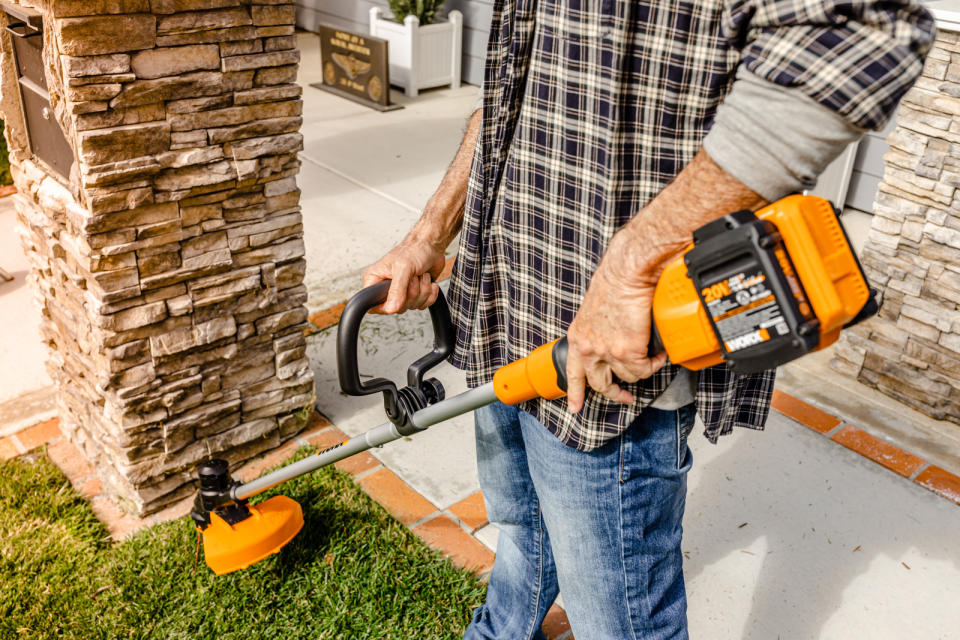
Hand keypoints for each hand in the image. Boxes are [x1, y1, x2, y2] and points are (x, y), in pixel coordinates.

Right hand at [362, 228, 446, 313]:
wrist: (431, 246)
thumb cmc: (414, 250)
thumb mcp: (403, 268)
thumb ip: (397, 289)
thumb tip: (391, 308)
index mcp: (376, 279)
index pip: (374, 305)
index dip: (387, 306)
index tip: (398, 297)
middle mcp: (387, 288)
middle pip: (397, 308)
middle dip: (411, 293)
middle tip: (412, 277)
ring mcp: (402, 292)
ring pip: (412, 306)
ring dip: (422, 291)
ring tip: (420, 275)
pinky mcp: (415, 294)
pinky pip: (423, 305)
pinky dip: (430, 293)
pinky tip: (428, 281)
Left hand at [565, 228, 668, 412]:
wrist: (627, 272)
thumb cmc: (616, 281)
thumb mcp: (596, 309)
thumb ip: (600, 328)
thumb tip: (613, 338)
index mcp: (578, 335)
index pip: (573, 372)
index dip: (575, 392)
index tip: (575, 407)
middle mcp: (588, 347)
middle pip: (600, 384)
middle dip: (615, 394)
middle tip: (625, 397)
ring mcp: (606, 352)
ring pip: (628, 377)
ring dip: (643, 370)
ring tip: (652, 358)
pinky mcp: (626, 351)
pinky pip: (644, 369)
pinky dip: (655, 364)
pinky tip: (659, 353)